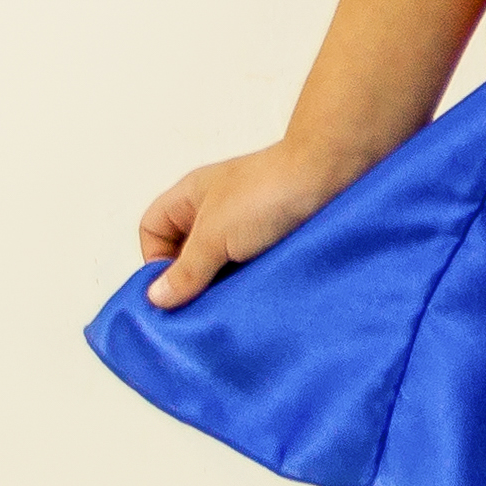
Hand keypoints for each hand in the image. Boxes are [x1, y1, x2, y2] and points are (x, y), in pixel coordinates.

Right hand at [136, 136, 365, 308]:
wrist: (333, 177)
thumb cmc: (268, 194)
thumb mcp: (215, 236)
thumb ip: (186, 270)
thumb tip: (156, 298)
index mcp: (191, 197)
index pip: (152, 230)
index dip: (154, 259)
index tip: (172, 289)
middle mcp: (216, 210)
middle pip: (186, 253)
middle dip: (192, 282)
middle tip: (200, 309)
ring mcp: (248, 226)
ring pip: (222, 265)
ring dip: (224, 287)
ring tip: (231, 307)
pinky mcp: (277, 241)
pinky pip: (253, 269)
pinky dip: (251, 284)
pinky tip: (256, 299)